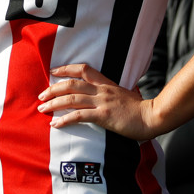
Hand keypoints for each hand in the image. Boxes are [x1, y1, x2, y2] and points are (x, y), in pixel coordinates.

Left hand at [37, 63, 154, 140]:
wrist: (151, 117)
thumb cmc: (139, 109)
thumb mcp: (123, 95)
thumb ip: (110, 93)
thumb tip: (100, 96)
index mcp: (106, 83)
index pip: (83, 69)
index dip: (66, 68)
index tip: (53, 71)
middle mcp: (102, 90)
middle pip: (71, 84)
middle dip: (53, 88)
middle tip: (41, 95)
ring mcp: (102, 102)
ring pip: (72, 99)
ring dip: (54, 103)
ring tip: (42, 109)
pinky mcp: (104, 116)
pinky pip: (79, 116)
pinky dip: (65, 120)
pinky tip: (55, 124)